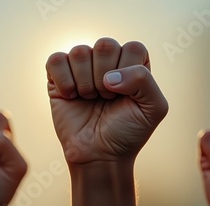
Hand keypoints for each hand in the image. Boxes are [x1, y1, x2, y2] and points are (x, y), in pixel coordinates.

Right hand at [46, 37, 167, 163]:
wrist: (99, 156)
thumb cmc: (127, 132)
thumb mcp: (153, 109)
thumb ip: (144, 81)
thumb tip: (109, 76)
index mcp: (133, 63)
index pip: (132, 47)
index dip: (128, 73)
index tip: (126, 96)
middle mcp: (107, 61)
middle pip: (105, 44)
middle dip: (105, 78)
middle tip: (106, 98)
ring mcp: (82, 67)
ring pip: (80, 51)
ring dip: (85, 83)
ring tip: (89, 99)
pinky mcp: (58, 77)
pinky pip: (56, 60)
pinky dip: (64, 81)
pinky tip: (71, 97)